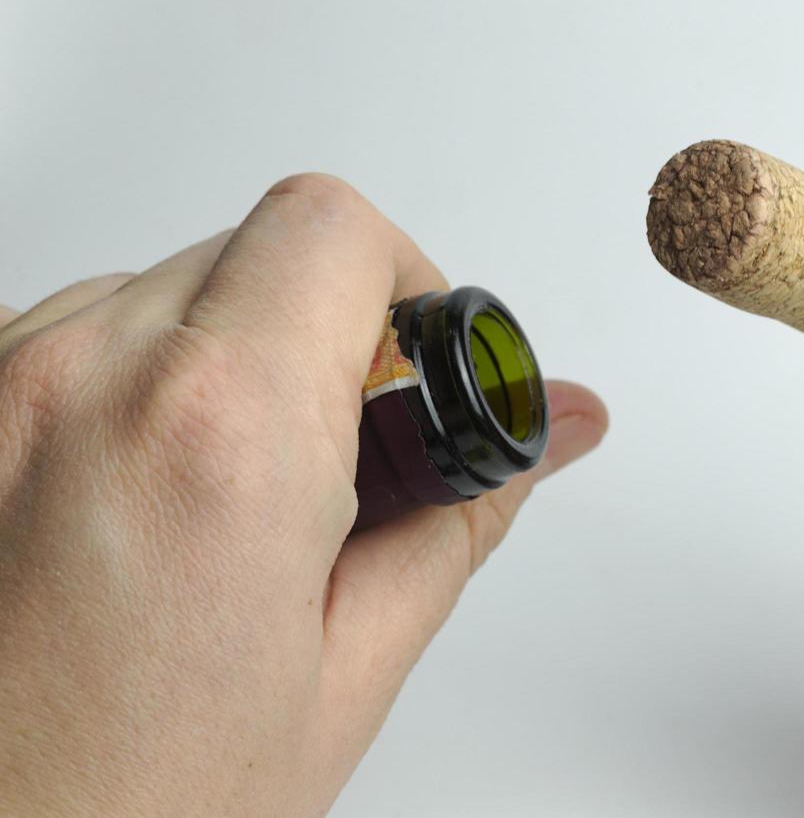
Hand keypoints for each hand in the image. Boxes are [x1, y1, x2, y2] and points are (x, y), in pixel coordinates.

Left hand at [0, 175, 607, 815]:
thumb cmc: (128, 812)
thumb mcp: (347, 668)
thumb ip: (466, 509)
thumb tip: (560, 422)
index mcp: (221, 429)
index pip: (337, 228)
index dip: (402, 284)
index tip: (408, 372)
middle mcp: (84, 379)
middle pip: (252, 250)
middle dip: (319, 332)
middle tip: (331, 460)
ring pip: (155, 289)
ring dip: (214, 359)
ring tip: (218, 505)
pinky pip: (59, 335)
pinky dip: (120, 388)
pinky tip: (131, 503)